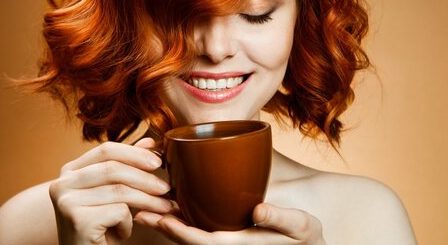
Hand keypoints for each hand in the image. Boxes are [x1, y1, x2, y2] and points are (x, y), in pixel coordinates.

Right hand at [48, 138, 174, 244]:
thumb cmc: (101, 226)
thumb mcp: (115, 193)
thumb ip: (128, 166)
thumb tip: (149, 142)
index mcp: (70, 170)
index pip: (106, 150)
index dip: (135, 153)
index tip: (158, 161)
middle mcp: (61, 183)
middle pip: (114, 169)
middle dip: (146, 178)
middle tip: (167, 188)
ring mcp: (66, 202)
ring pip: (120, 191)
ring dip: (149, 201)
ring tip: (164, 208)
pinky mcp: (77, 221)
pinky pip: (118, 211)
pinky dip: (128, 222)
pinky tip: (124, 231)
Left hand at [135, 203, 326, 243]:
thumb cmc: (305, 237)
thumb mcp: (301, 227)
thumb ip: (281, 219)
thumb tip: (260, 211)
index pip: (206, 242)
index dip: (183, 233)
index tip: (164, 218)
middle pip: (191, 240)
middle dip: (166, 227)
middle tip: (141, 210)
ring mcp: (228, 241)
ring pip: (193, 235)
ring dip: (170, 222)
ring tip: (147, 207)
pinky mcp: (230, 233)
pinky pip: (202, 229)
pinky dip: (184, 219)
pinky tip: (174, 205)